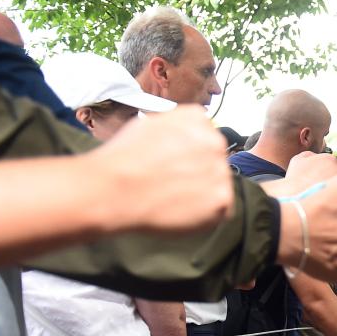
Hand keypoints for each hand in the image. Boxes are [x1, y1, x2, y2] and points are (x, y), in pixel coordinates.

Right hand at [95, 106, 233, 234]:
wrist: (114, 189)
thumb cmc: (123, 158)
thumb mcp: (149, 123)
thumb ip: (177, 127)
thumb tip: (186, 135)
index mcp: (198, 120)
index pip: (206, 136)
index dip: (188, 154)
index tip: (174, 163)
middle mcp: (215, 143)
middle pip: (214, 161)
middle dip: (197, 172)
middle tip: (172, 183)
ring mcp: (221, 172)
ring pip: (218, 185)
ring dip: (202, 193)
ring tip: (172, 197)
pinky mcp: (222, 200)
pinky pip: (220, 210)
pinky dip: (204, 215)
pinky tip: (180, 211)